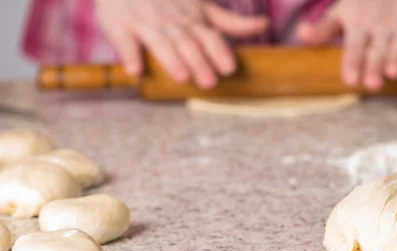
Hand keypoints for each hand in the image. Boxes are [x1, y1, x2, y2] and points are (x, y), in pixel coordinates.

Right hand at [96, 0, 268, 87]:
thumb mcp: (203, 5)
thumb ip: (231, 21)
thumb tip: (263, 25)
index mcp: (192, 20)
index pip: (209, 36)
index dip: (219, 52)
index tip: (229, 68)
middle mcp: (171, 23)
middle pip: (186, 43)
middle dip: (198, 61)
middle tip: (208, 82)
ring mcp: (145, 23)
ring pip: (159, 42)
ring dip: (170, 59)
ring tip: (181, 76)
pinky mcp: (119, 26)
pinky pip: (124, 41)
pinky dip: (129, 55)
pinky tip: (136, 71)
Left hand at [297, 0, 396, 89]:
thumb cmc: (366, 0)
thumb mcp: (342, 10)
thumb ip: (323, 29)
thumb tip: (301, 34)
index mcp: (360, 25)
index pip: (354, 47)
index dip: (353, 63)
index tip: (350, 79)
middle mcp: (383, 26)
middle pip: (378, 50)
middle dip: (375, 65)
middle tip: (372, 83)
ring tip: (395, 72)